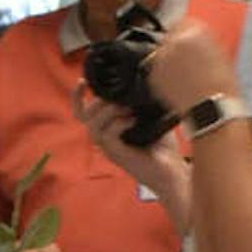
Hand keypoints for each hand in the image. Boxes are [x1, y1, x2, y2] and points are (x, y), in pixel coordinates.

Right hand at [75, 87, 191, 216]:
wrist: (173, 172)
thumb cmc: (163, 147)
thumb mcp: (151, 118)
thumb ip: (141, 102)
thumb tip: (142, 80)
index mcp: (108, 129)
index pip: (83, 113)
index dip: (77, 97)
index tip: (82, 81)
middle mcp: (105, 139)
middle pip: (85, 116)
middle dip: (98, 101)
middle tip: (118, 96)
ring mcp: (110, 149)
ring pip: (93, 126)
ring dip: (108, 112)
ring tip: (126, 107)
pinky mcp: (118, 155)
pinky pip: (107, 136)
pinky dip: (118, 123)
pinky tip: (132, 119)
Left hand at [143, 17, 238, 119]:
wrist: (213, 108)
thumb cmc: (222, 86)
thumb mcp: (221, 54)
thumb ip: (204, 42)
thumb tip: (196, 41)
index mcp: (196, 31)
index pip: (184, 22)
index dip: (186, 33)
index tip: (187, 41)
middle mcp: (175, 40)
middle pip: (170, 36)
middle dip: (176, 47)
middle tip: (187, 62)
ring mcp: (161, 57)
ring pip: (161, 53)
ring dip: (169, 61)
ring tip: (185, 76)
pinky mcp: (154, 75)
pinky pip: (157, 71)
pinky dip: (164, 77)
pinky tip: (179, 85)